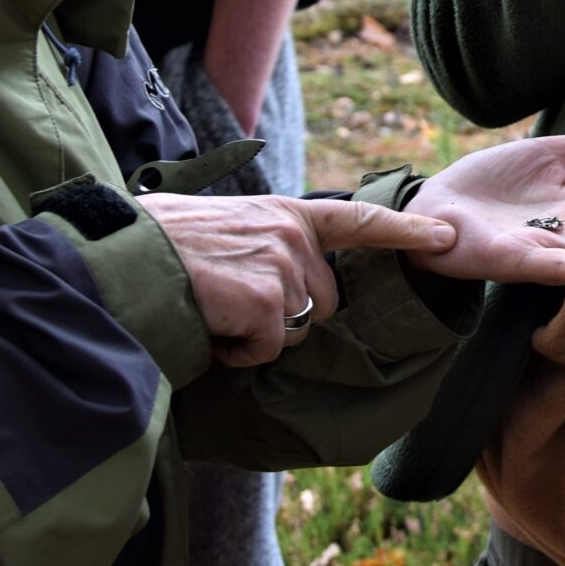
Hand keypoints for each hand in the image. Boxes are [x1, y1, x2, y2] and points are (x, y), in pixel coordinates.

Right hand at [141, 192, 453, 367]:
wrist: (119, 261)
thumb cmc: (154, 245)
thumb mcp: (217, 226)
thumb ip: (256, 241)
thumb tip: (266, 276)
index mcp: (281, 213)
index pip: (355, 220)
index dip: (403, 230)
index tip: (446, 236)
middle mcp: (291, 235)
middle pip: (321, 302)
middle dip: (283, 316)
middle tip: (229, 303)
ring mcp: (282, 266)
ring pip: (296, 330)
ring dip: (258, 336)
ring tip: (213, 311)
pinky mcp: (266, 302)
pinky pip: (268, 350)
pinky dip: (239, 352)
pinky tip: (210, 327)